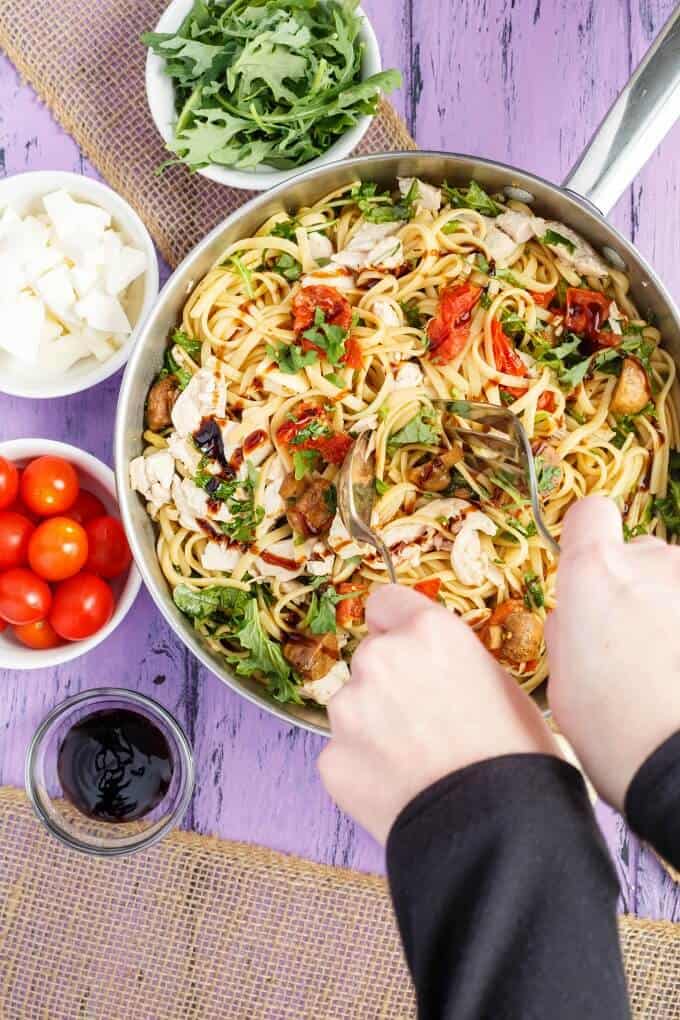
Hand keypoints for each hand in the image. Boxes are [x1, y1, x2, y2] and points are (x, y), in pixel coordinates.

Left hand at [318, 585, 558, 843]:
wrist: (496, 833)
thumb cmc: (516, 757)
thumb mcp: (500, 683)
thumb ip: (451, 659)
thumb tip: (433, 663)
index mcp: (428, 631)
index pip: (385, 602)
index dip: (398, 627)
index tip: (408, 649)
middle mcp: (380, 659)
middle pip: (371, 657)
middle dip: (389, 682)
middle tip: (424, 721)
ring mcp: (349, 710)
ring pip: (354, 707)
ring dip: (373, 726)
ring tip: (417, 763)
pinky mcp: (331, 759)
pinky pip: (344, 753)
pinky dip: (364, 769)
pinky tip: (400, 789)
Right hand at [546, 495, 679, 810]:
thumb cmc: (618, 734)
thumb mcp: (562, 679)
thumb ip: (567, 628)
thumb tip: (575, 615)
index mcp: (595, 573)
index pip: (591, 513)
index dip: (587, 534)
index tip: (587, 560)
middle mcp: (654, 563)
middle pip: (641, 553)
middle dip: (636, 586)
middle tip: (632, 641)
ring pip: (678, 583)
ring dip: (671, 610)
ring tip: (669, 667)